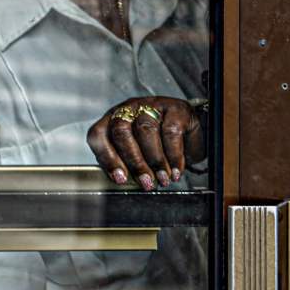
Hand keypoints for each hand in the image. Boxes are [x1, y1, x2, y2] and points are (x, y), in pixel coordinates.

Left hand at [86, 96, 204, 190]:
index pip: (99, 134)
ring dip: (155, 161)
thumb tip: (123, 183)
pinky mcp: (174, 109)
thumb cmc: (159, 144)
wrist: (191, 130)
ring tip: (163, 179)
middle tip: (146, 182)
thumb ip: (126, 164)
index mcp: (113, 120)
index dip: (106, 158)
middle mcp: (129, 109)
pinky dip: (174, 156)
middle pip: (121, 131)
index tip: (120, 178)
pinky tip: (176, 170)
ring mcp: (151, 105)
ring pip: (146, 131)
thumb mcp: (138, 152)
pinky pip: (171, 132)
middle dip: (134, 161)